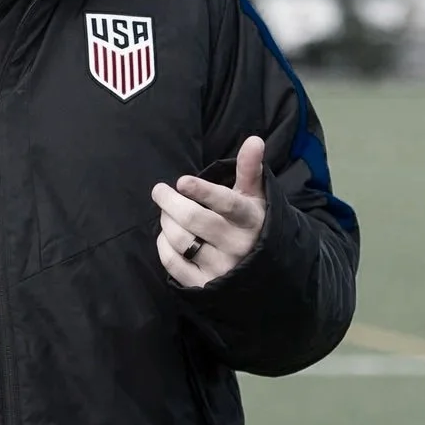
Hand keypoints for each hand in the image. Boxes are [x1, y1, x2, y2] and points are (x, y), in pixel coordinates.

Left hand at [153, 133, 268, 286]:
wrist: (265, 270)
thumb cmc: (253, 223)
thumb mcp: (255, 196)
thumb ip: (250, 168)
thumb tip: (254, 139)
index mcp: (250, 219)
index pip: (226, 203)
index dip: (203, 191)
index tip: (182, 181)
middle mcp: (237, 244)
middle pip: (194, 220)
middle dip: (170, 202)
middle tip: (160, 191)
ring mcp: (221, 267)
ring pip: (181, 240)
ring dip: (166, 221)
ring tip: (166, 212)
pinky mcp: (205, 285)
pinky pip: (174, 264)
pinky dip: (163, 246)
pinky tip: (166, 236)